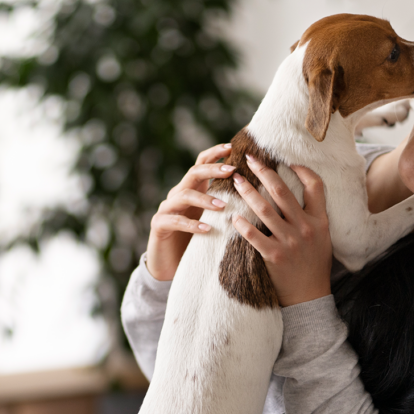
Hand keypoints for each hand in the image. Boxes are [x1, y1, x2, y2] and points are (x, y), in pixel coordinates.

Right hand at [145, 143, 236, 280]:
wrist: (168, 266)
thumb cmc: (196, 242)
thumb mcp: (213, 220)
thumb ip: (225, 205)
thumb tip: (255, 194)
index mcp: (192, 189)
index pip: (201, 163)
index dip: (214, 154)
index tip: (232, 147)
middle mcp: (178, 194)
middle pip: (193, 173)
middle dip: (212, 169)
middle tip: (232, 171)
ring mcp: (167, 208)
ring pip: (183, 194)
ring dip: (204, 198)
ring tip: (222, 206)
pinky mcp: (159, 225)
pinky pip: (175, 221)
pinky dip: (192, 224)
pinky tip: (207, 229)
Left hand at [231, 157, 332, 305]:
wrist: (310, 296)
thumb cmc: (313, 264)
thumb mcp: (322, 236)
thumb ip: (311, 215)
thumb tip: (297, 191)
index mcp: (319, 220)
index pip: (315, 186)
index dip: (302, 169)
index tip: (286, 160)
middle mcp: (305, 228)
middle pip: (283, 192)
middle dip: (264, 172)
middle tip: (249, 159)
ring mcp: (290, 242)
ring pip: (265, 210)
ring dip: (248, 192)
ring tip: (236, 181)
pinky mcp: (275, 256)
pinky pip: (254, 236)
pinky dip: (242, 225)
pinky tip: (233, 215)